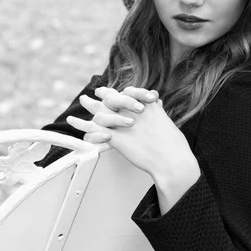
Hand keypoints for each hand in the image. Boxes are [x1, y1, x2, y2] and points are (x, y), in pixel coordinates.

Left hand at [66, 86, 191, 178]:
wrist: (171, 160)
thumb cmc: (173, 145)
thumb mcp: (166, 122)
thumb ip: (158, 112)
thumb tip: (157, 104)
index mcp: (145, 106)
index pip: (128, 92)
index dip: (118, 91)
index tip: (111, 90)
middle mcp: (132, 111)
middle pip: (113, 98)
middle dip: (103, 94)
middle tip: (93, 93)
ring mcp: (123, 124)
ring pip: (101, 112)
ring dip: (90, 106)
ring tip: (82, 102)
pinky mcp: (116, 138)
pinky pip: (96, 131)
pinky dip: (85, 128)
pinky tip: (77, 126)